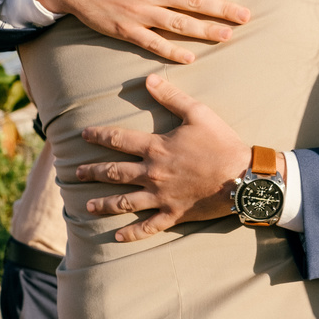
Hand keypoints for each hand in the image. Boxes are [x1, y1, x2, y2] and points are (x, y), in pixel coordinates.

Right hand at [37, 0, 251, 63]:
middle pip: (194, 1)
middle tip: (247, 15)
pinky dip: (171, 51)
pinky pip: (152, 43)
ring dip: (204, 31)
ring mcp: (138, 13)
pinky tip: (190, 57)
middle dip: (222, 9)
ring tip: (227, 36)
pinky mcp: (126, 30)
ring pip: (178, 25)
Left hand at [76, 74, 251, 242]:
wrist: (242, 177)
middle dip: (92, 172)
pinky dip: (131, 234)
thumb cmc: (221, 143)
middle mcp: (152, 173)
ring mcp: (161, 197)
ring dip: (103, 204)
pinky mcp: (173, 214)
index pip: (119, 139)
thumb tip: (149, 80)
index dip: (99, 135)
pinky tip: (117, 237)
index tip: (83, 134)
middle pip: (113, 173)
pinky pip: (147, 227)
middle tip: (76, 173)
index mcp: (156, 148)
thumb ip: (172, 97)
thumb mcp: (199, 113)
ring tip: (87, 205)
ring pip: (123, 202)